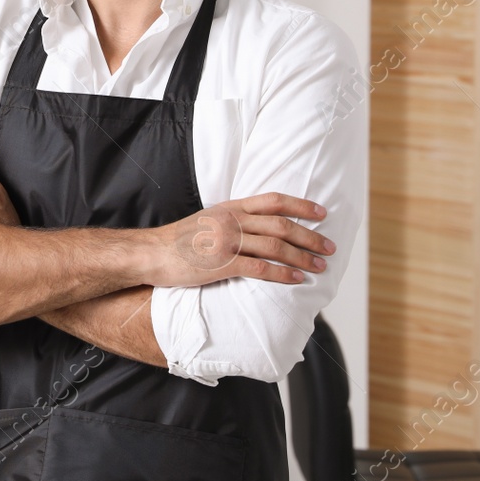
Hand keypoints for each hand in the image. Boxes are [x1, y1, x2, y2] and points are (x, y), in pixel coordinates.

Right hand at [140, 192, 332, 287]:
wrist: (150, 253)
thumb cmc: (177, 240)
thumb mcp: (207, 219)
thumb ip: (231, 220)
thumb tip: (256, 228)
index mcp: (230, 207)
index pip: (273, 200)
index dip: (301, 205)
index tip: (322, 212)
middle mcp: (232, 220)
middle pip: (281, 225)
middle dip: (310, 236)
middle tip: (329, 247)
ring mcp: (227, 242)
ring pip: (275, 247)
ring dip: (302, 257)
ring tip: (319, 266)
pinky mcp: (222, 264)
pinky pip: (260, 268)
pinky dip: (283, 274)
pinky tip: (297, 280)